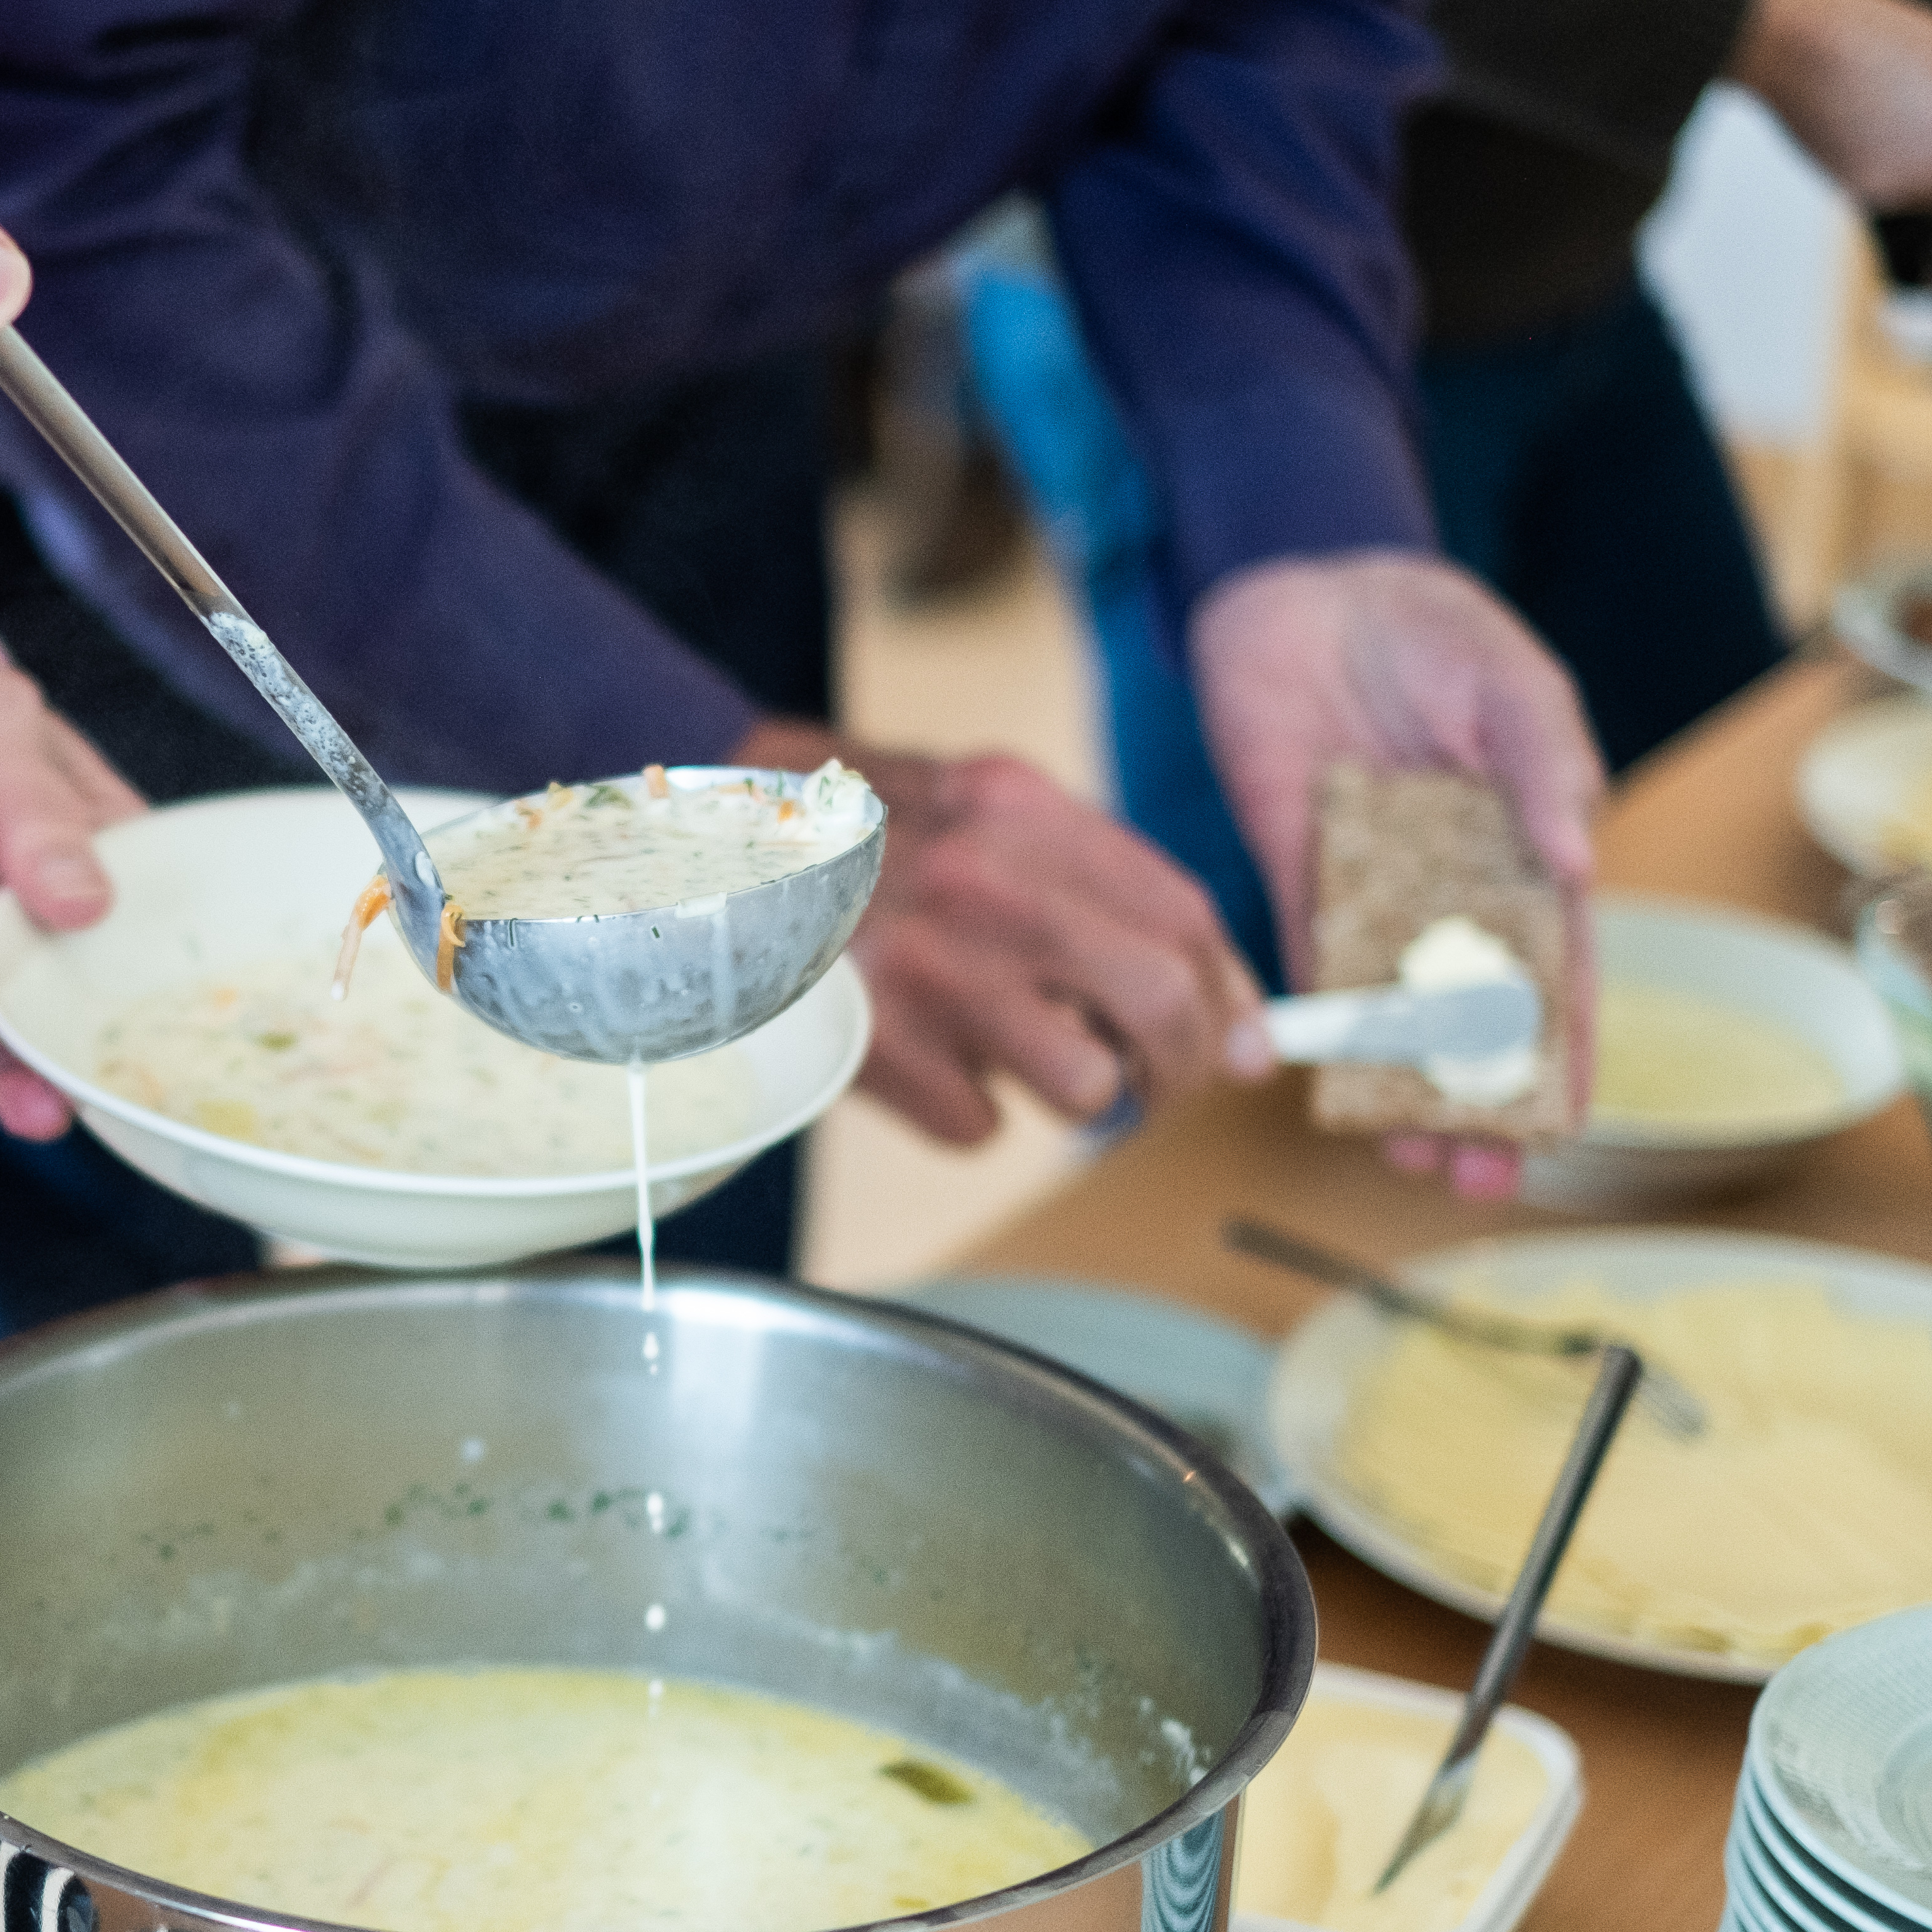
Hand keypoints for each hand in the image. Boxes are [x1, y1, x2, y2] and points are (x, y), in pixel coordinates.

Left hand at [0, 637, 145, 1138]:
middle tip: (120, 1103)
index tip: (206, 1031)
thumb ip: (36, 811)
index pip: (158, 932)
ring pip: (5, 1029)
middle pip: (88, 1007)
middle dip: (99, 1063)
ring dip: (20, 1071)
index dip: (184, 985)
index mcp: (103, 860)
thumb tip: (84, 902)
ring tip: (43, 1108)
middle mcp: (47, 925)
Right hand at [735, 721, 1270, 1145]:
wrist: (682, 849)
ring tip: (1017, 1058)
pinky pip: (977, 1124)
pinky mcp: (872, 1046)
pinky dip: (962, 1108)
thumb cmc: (843, 835)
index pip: (1181, 913)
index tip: (1249, 1044)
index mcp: (1018, 807)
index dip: (1231, 994)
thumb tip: (1220, 999)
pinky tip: (917, 1056)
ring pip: (1084, 1086)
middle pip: (1159, 1006)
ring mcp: (925, 969)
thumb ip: (1085, 878)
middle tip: (1157, 1084)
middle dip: (1181, 1067)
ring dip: (1073, 1094)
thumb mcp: (970, 808)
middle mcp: (983, 882)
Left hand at [1185, 551, 1602, 1198]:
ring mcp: (1373, 887)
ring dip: (1401, 1083)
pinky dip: (1321, 1020)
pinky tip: (1326, 1081)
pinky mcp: (1297, 872)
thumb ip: (1546, 768)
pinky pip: (1310, 961)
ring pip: (1394, 1009)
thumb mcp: (1513, 685)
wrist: (1307, 592)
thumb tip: (1580, 862)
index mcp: (1526, 851)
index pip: (1557, 969)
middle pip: (1475, 1014)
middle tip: (1476, 1174)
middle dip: (1479, 1097)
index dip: (1563, 1049)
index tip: (1566, 1123)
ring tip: (1404, 1152)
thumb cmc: (1433, 632)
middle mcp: (1451, 887)